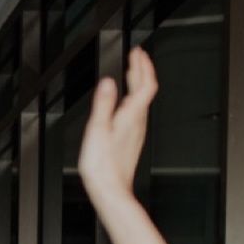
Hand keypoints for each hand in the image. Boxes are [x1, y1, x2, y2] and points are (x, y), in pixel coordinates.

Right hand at [78, 47, 157, 205]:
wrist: (111, 191)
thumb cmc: (103, 166)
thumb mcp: (98, 130)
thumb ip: (103, 104)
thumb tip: (107, 82)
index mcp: (131, 116)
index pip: (145, 83)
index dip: (143, 66)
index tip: (138, 52)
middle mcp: (138, 122)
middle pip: (145, 90)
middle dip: (141, 70)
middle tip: (136, 56)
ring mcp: (136, 132)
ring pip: (142, 101)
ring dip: (138, 84)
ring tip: (131, 73)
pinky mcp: (131, 140)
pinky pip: (137, 112)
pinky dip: (133, 99)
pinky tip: (125, 102)